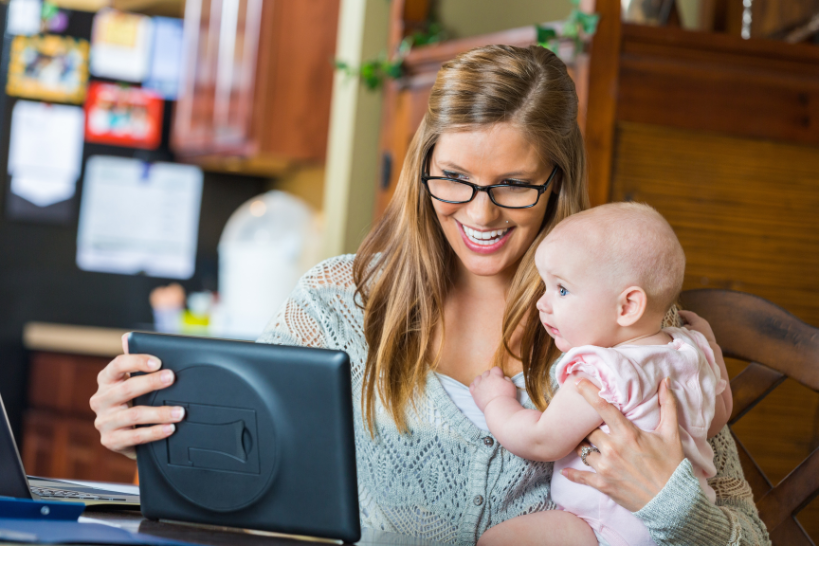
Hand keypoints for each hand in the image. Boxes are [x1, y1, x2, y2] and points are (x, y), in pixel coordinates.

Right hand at [89, 334, 184, 459]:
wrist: (129, 436)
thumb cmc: (135, 401)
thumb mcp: (135, 382)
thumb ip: (136, 364)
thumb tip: (127, 337)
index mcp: (107, 380)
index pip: (117, 365)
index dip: (136, 361)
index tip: (158, 362)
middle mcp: (101, 400)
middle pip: (127, 389)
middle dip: (152, 382)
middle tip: (172, 378)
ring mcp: (104, 422)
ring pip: (134, 415)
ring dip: (160, 412)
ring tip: (180, 412)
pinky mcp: (110, 441)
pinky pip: (135, 437)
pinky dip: (155, 432)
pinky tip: (170, 428)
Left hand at [469, 367, 516, 410]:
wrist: (499, 408)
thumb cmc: (507, 397)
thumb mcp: (511, 385)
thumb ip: (507, 379)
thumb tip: (503, 377)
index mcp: (494, 376)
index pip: (495, 369)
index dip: (499, 373)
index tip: (501, 378)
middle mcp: (485, 379)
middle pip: (486, 373)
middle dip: (490, 376)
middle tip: (494, 383)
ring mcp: (479, 386)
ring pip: (477, 378)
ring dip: (481, 380)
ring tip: (485, 386)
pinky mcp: (474, 393)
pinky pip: (471, 386)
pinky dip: (474, 386)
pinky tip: (479, 389)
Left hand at [561, 378, 684, 511]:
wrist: (673, 502)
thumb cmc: (672, 466)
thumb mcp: (671, 434)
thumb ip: (667, 405)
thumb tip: (665, 380)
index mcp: (627, 433)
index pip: (603, 407)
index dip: (588, 392)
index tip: (578, 382)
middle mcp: (612, 448)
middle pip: (588, 429)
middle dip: (585, 425)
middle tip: (580, 419)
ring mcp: (606, 467)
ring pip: (582, 450)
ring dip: (581, 446)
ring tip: (580, 442)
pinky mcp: (603, 484)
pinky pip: (581, 476)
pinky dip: (572, 474)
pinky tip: (565, 471)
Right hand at [678, 310, 715, 343]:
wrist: (709, 347)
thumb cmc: (696, 338)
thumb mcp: (686, 331)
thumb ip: (683, 327)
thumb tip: (683, 326)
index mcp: (697, 319)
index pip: (689, 314)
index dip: (682, 313)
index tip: (676, 313)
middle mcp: (703, 321)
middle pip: (692, 318)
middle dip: (685, 319)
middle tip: (678, 321)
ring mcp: (706, 327)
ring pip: (696, 324)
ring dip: (689, 325)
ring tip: (683, 328)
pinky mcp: (708, 333)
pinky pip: (699, 328)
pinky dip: (693, 329)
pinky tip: (690, 333)